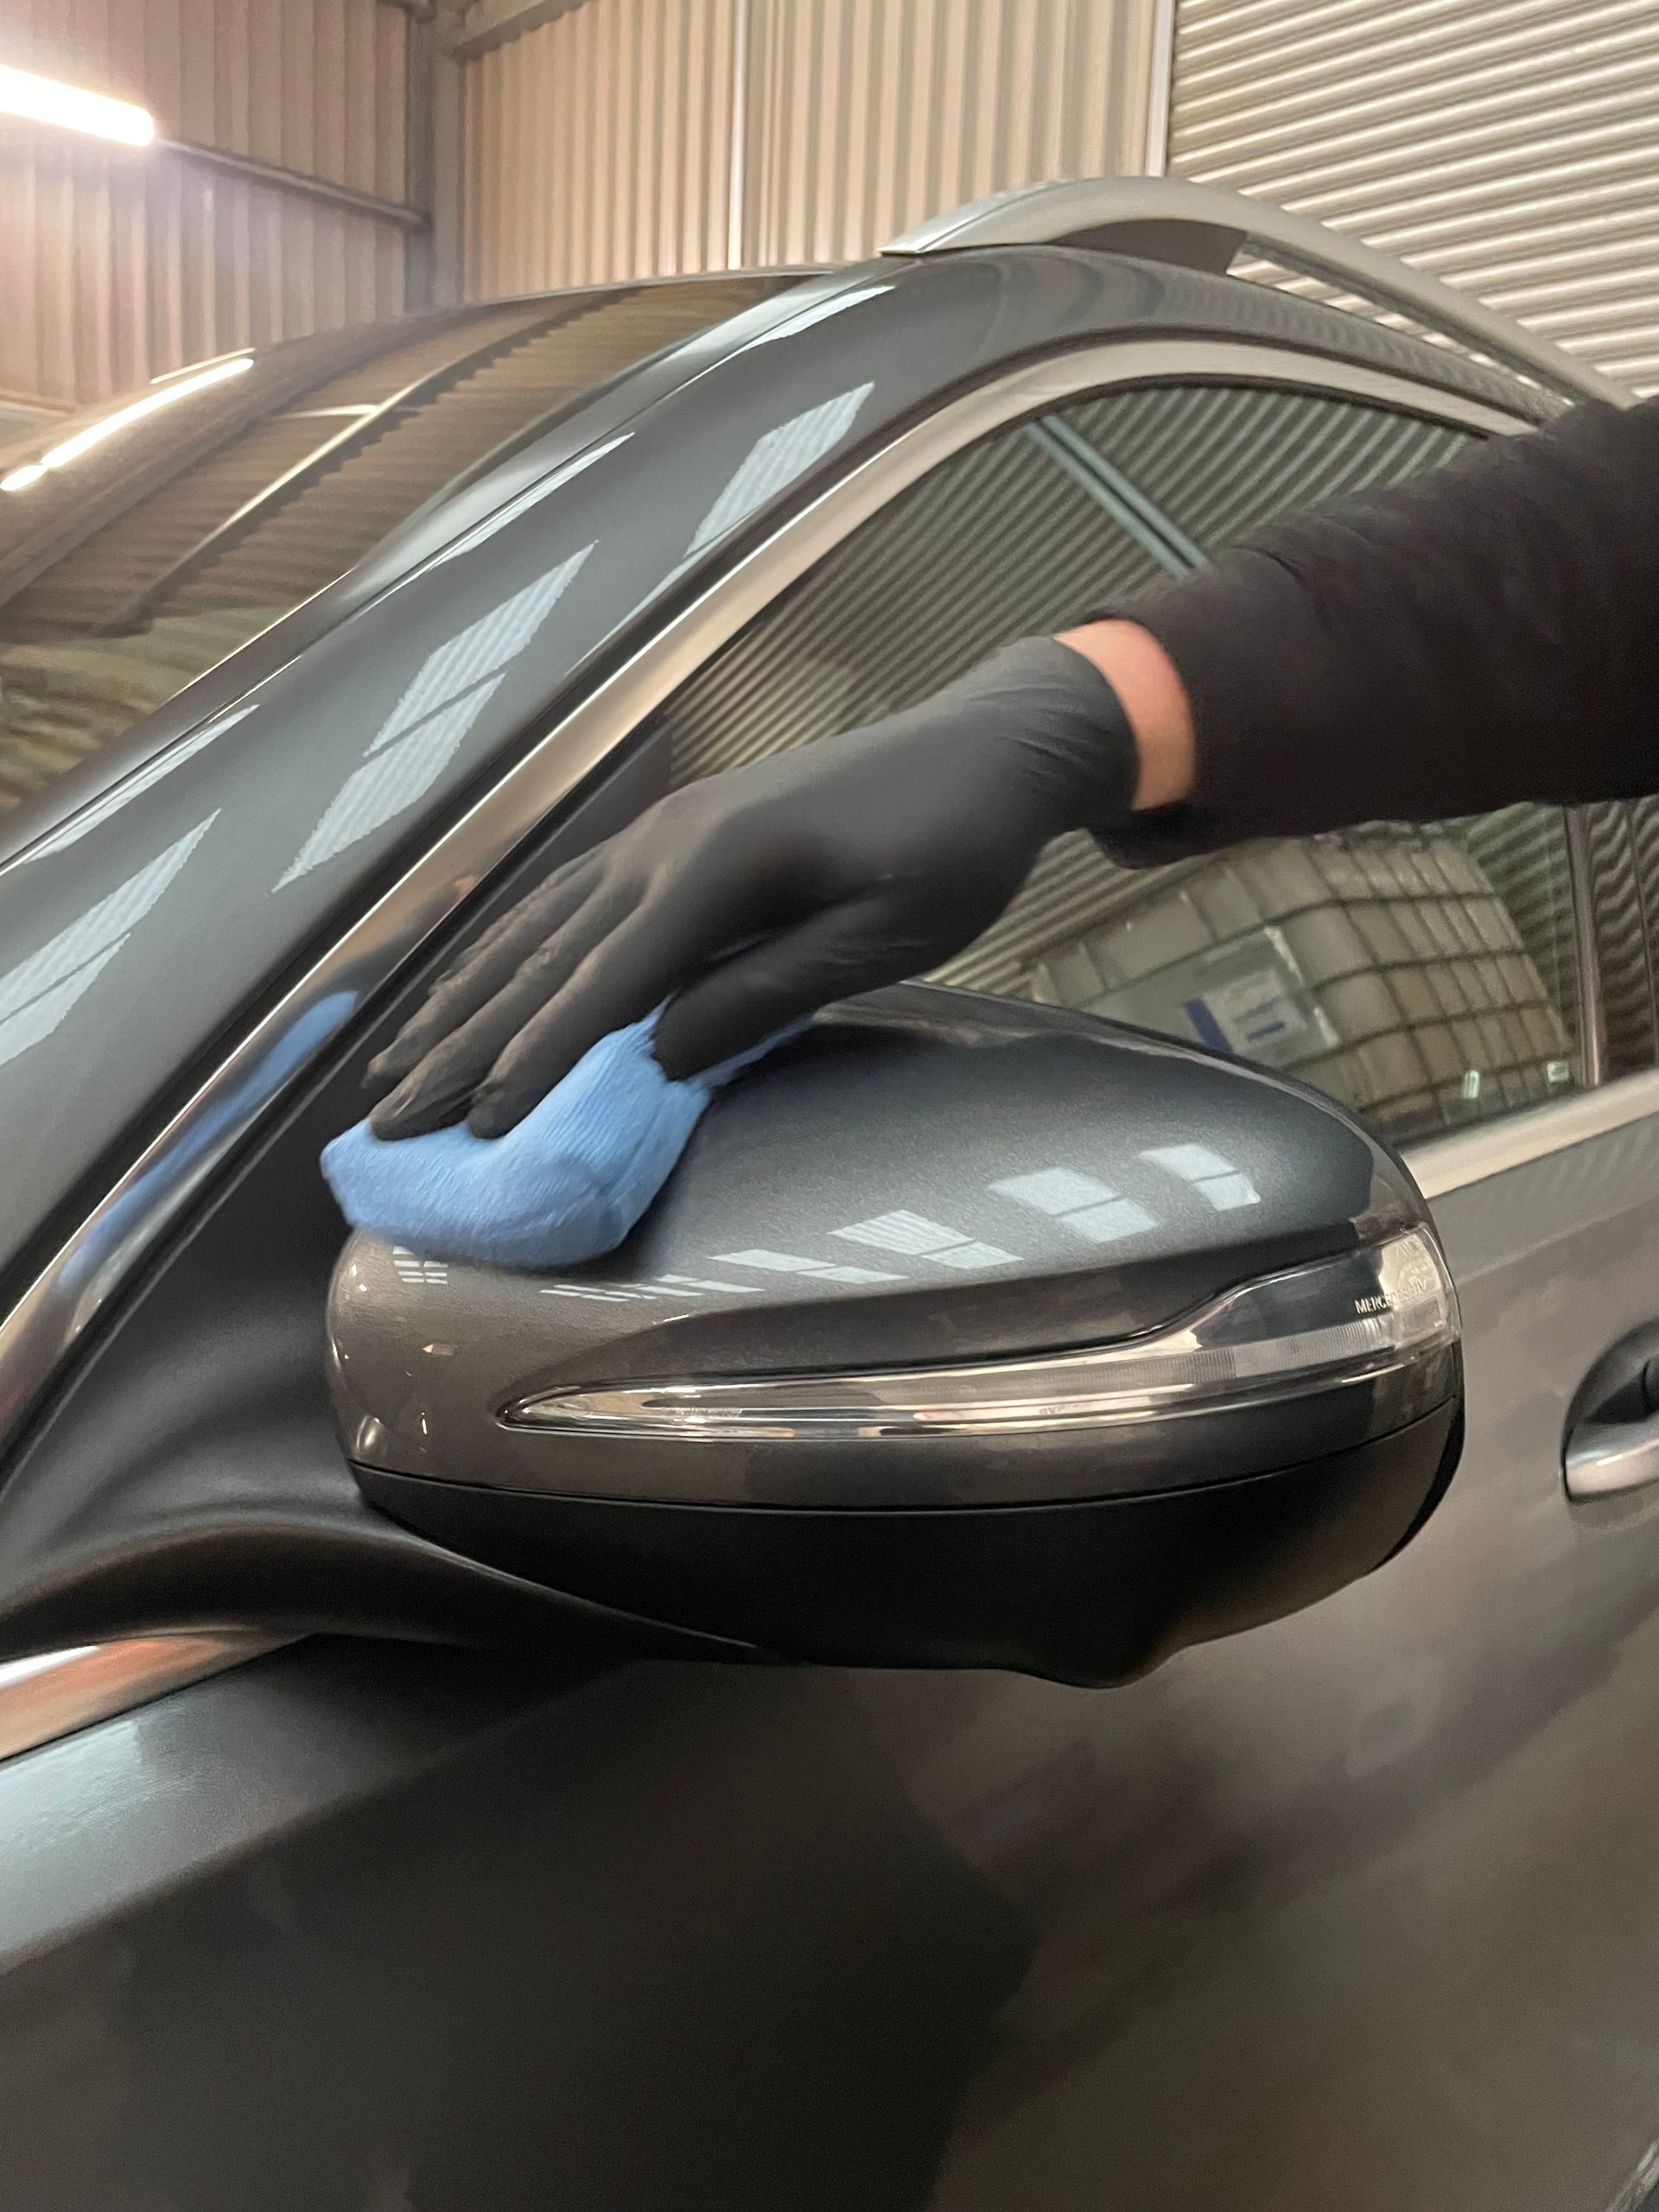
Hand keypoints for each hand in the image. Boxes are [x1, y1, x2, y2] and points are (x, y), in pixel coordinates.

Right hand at [365, 635, 1138, 1137]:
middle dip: (463, 1046)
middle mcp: (667, 840)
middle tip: (389, 1121)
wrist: (983, 749)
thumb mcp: (885, 936)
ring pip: (539, 926)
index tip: (475, 1127)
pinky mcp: (675, 834)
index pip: (607, 981)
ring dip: (462, 1000)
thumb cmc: (955, 848)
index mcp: (722, 865)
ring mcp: (663, 831)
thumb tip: (656, 1055)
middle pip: (547, 958)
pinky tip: (474, 986)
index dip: (536, 1059)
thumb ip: (768, 992)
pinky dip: (509, 950)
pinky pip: (569, 899)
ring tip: (395, 1064)